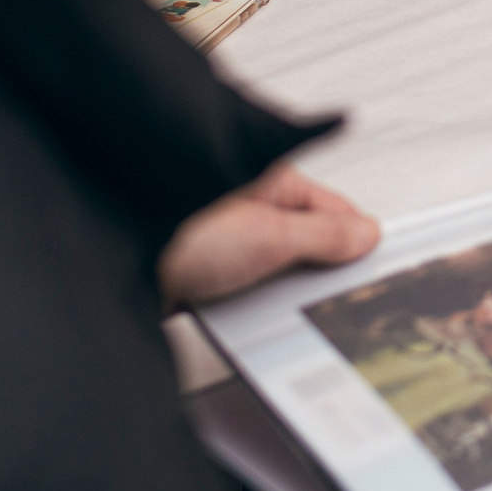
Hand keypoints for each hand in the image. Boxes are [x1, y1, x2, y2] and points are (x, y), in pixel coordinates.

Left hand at [157, 165, 379, 310]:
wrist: (120, 261)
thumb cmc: (181, 227)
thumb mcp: (270, 233)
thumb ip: (325, 234)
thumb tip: (366, 234)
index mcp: (274, 181)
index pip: (334, 208)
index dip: (354, 237)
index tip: (371, 263)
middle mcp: (251, 204)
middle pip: (307, 241)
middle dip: (313, 269)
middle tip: (314, 287)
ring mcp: (228, 237)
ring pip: (276, 269)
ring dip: (275, 290)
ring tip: (264, 297)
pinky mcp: (207, 269)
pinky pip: (246, 288)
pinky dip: (249, 302)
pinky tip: (242, 309)